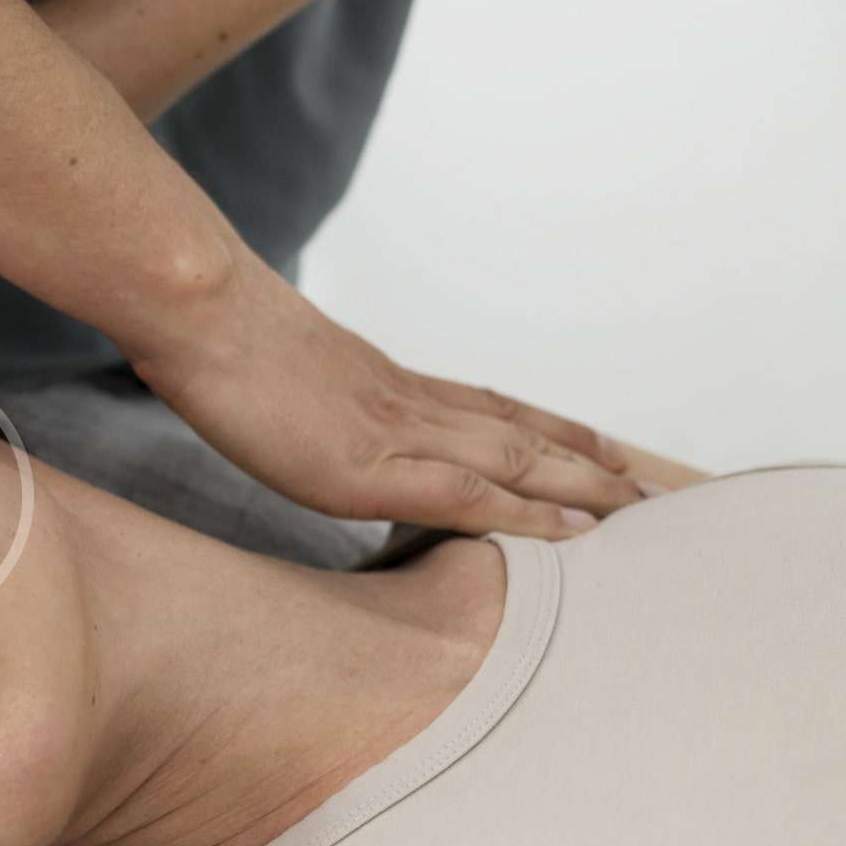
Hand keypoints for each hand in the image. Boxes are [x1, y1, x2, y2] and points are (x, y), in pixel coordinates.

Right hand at [127, 257, 647, 539]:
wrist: (198, 312)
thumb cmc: (211, 332)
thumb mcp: (264, 363)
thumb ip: (301, 391)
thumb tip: (297, 410)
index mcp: (381, 381)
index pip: (482, 402)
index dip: (543, 425)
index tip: (593, 444)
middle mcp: (403, 403)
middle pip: (516, 430)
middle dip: (584, 461)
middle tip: (647, 488)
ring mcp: (391, 434)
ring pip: (513, 458)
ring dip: (579, 486)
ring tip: (636, 510)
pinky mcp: (367, 469)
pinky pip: (466, 493)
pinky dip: (524, 513)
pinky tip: (567, 533)